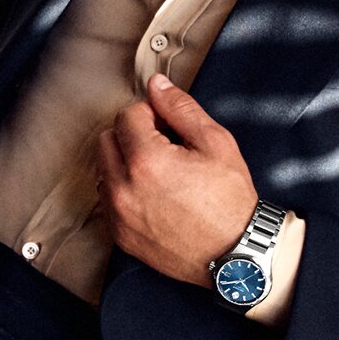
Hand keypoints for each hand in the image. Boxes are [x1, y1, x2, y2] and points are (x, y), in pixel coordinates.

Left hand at [95, 73, 257, 285]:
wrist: (235, 255)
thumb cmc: (230, 200)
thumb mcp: (215, 143)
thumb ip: (180, 108)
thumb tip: (156, 84)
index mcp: (147, 161)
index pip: (127, 115)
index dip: (151, 114)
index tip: (169, 126)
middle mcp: (124, 188)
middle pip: (107, 138)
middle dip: (132, 134)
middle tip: (164, 145)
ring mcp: (118, 215)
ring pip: (104, 168)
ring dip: (123, 161)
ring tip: (159, 171)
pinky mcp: (120, 235)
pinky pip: (107, 199)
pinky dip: (123, 189)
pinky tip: (152, 194)